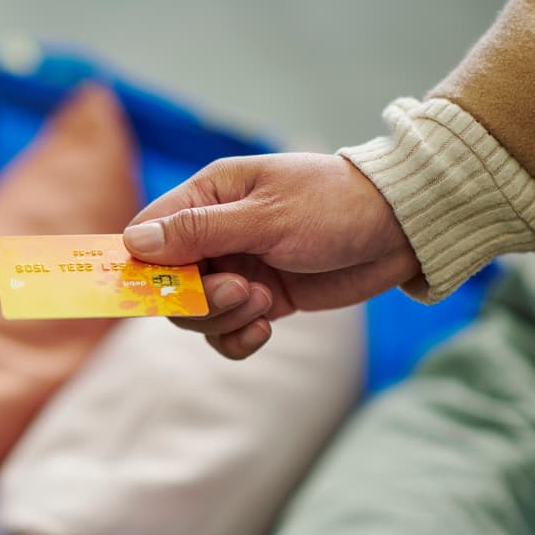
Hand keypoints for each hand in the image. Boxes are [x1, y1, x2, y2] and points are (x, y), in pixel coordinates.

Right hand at [123, 153, 419, 358]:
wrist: (400, 230)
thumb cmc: (335, 205)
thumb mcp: (267, 215)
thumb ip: (200, 230)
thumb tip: (134, 241)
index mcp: (208, 197)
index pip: (147, 234)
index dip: (143, 267)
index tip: (157, 291)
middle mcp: (215, 234)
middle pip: (168, 284)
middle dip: (198, 299)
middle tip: (241, 292)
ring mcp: (236, 268)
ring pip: (196, 313)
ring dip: (223, 317)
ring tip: (263, 302)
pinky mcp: (261, 299)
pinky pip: (227, 331)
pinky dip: (238, 337)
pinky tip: (266, 327)